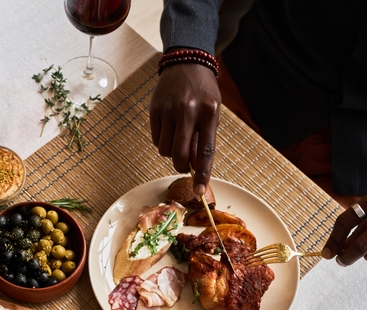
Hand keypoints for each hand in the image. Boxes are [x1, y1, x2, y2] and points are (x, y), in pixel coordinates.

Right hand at [149, 59, 220, 195]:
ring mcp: (170, 110)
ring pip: (165, 150)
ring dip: (171, 153)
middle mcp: (188, 111)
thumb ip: (203, 138)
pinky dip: (162, 142)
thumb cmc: (202, 91)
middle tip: (183, 166)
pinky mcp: (155, 110)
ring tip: (177, 139)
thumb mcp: (211, 111)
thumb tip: (193, 166)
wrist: (186, 62)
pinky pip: (156, 140)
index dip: (202, 173)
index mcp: (209, 112)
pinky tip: (168, 129)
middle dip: (181, 166)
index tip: (199, 191)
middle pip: (180, 154)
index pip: (206, 150)